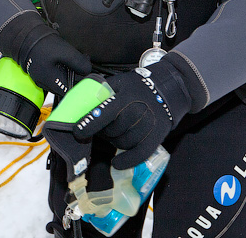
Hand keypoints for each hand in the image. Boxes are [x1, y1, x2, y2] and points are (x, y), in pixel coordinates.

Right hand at [0, 14, 91, 95]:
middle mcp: (45, 84)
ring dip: (69, 71)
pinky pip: (54, 75)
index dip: (82, 80)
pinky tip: (63, 59)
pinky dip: (61, 69)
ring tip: (72, 58)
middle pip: (66, 85)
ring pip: (61, 80)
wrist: (25, 35)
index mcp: (52, 82)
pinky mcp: (39, 73)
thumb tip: (88, 70)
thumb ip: (80, 63)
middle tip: (82, 60)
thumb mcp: (66, 52)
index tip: (85, 68)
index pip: (73, 90)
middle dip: (76, 74)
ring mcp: (41, 79)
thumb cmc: (43, 44)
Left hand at [73, 60, 190, 168]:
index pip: (104, 114)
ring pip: (122, 143)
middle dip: (102, 131)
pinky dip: (126, 161)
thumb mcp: (119, 82)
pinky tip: (116, 163)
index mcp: (125, 98)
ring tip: (112, 134)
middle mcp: (137, 112)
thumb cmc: (138, 87)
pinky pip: (138, 155)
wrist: (168, 91)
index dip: (89, 124)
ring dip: (113, 141)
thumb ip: (102, 90)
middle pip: (112, 131)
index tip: (77, 132)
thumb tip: (80, 100)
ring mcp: (148, 127)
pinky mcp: (155, 139)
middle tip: (101, 127)